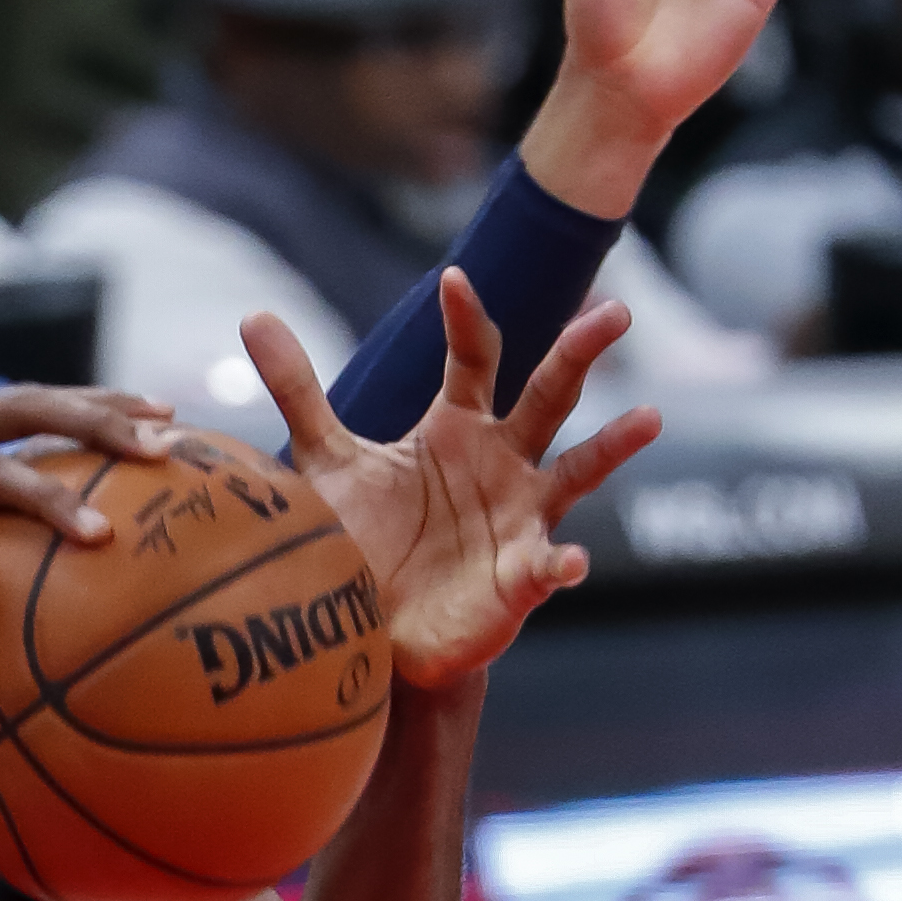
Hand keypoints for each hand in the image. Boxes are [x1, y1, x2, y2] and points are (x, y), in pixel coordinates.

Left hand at [245, 270, 659, 692]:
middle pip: (549, 396)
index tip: (452, 278)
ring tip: (649, 417)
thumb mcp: (326, 455)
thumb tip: (252, 314)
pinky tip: (568, 562)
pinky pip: (549, 568)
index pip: (474, 358)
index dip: (465, 319)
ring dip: (613, 446)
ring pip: (578, 473)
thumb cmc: (361, 533)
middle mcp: (502, 462)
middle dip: (579, 352)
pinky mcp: (521, 578)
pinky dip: (561, 564)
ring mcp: (521, 517)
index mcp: (457, 426)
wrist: (373, 622)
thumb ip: (298, 388)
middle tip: (615, 310)